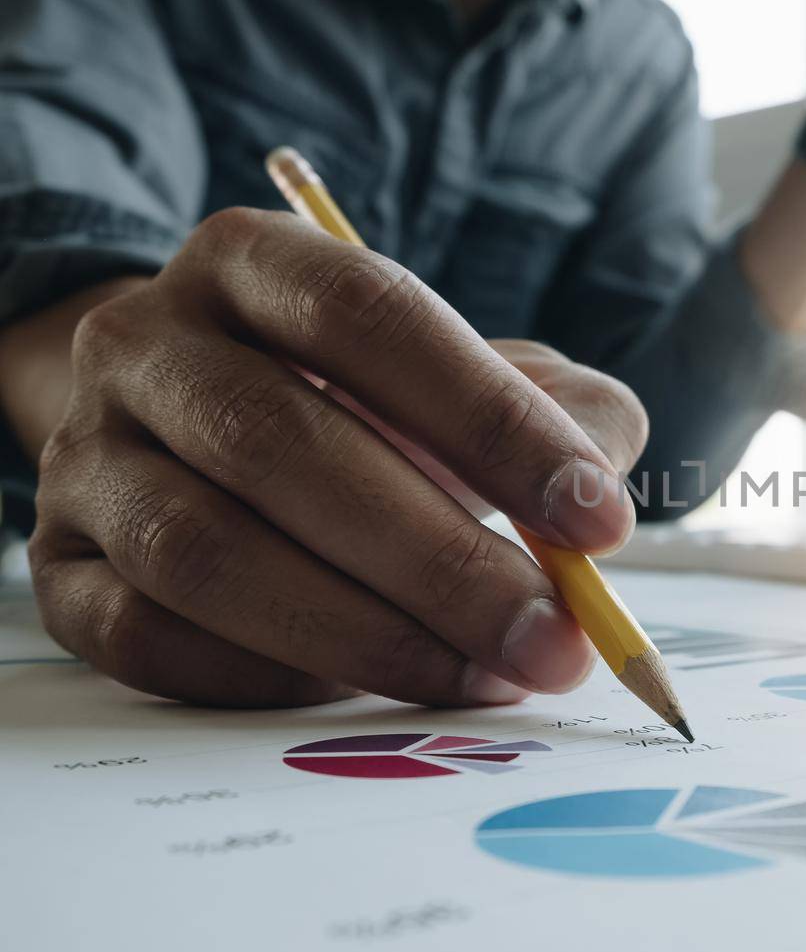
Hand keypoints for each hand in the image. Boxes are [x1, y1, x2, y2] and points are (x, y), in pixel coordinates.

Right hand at [25, 209, 646, 707]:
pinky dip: (270, 676)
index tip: (598, 522)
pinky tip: (369, 689)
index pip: (371, 318)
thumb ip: (562, 413)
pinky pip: (150, 637)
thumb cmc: (372, 404)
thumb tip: (599, 501)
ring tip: (486, 675)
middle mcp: (145, 343)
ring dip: (366, 633)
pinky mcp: (61, 568)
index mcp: (254, 262)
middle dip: (440, 560)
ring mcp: (87, 458)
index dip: (493, 422)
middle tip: (553, 639)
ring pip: (206, 552)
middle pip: (283, 443)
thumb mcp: (477, 378)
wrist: (198, 428)